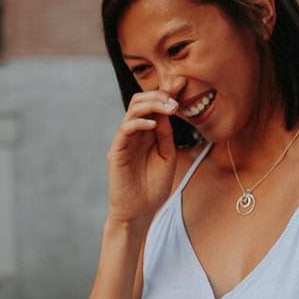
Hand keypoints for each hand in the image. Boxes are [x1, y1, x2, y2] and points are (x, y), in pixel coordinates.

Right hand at [106, 90, 182, 225]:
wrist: (139, 212)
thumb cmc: (153, 188)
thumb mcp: (167, 157)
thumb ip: (166, 136)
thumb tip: (169, 111)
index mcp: (147, 133)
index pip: (153, 105)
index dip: (166, 94)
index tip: (182, 86)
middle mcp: (134, 133)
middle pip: (140, 101)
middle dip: (158, 96)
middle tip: (175, 102)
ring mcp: (124, 141)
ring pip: (132, 110)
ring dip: (151, 105)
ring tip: (168, 108)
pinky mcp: (116, 151)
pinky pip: (125, 129)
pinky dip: (139, 122)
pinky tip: (153, 125)